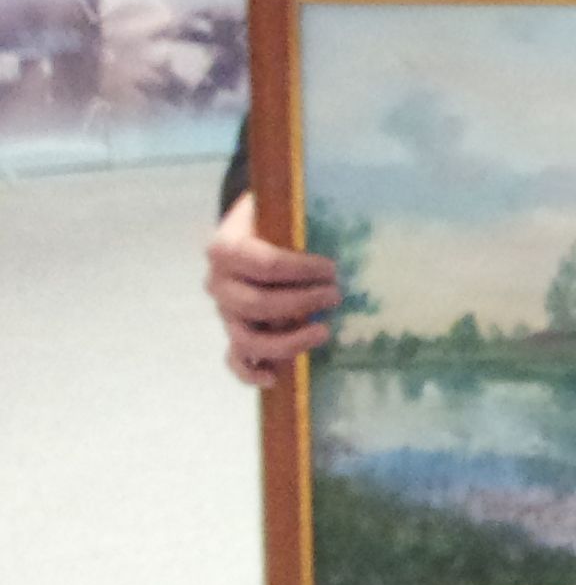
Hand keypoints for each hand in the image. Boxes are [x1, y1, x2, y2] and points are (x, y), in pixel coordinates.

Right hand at [204, 192, 340, 389]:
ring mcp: (225, 312)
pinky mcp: (234, 332)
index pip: (261, 264)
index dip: (299, 269)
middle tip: (336, 295)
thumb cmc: (275, 218)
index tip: (332, 269)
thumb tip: (347, 226)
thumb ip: (299, 217)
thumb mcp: (282, 206)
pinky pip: (235, 360)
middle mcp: (218, 283)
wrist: (251, 227)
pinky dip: (250, 373)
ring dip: (287, 340)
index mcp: (225, 248)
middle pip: (255, 305)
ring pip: (246, 338)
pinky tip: (274, 378)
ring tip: (324, 332)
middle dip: (301, 303)